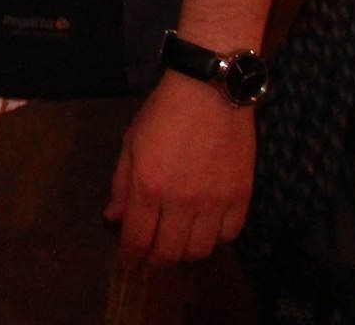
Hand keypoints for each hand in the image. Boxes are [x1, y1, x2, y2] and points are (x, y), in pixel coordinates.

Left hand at [104, 71, 253, 263]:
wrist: (209, 93)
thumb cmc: (163, 114)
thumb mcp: (131, 145)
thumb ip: (121, 185)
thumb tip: (113, 219)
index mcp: (149, 187)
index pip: (138, 238)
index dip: (131, 256)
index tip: (128, 262)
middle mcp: (182, 202)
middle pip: (170, 252)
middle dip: (156, 260)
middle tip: (151, 256)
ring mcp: (215, 202)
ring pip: (201, 250)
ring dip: (185, 252)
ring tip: (177, 243)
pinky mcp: (241, 198)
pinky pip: (230, 235)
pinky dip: (216, 238)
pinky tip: (206, 228)